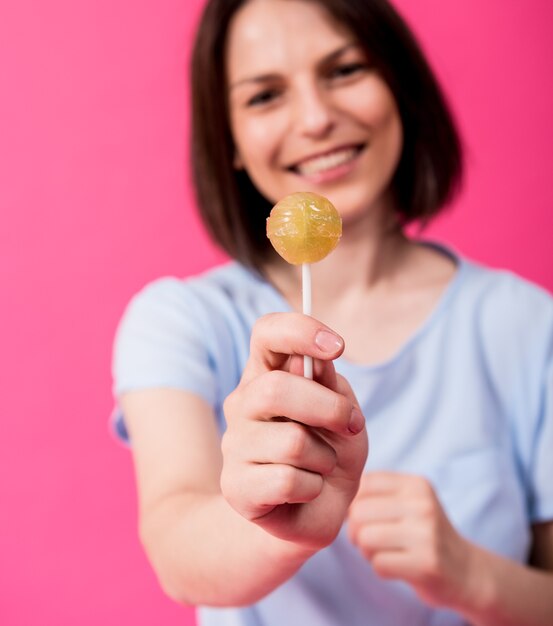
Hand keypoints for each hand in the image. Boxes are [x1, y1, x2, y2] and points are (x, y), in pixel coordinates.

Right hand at [221, 313, 367, 550]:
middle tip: (351, 424)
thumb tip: (316, 361)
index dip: (300, 331)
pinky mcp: (235, 486)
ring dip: (324, 457)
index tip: (338, 347)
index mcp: (267, 373)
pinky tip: (305, 489)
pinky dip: (313, 487)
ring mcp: (234, 444)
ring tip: (320, 466)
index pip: (267, 333)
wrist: (316, 510)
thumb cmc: (330, 452)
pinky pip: (287, 480)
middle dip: (328, 409)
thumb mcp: (344, 415)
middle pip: (276, 388)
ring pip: (291, 441)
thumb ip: (331, 387)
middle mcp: (243, 402)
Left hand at [348, 472, 476, 609]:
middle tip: (371, 540)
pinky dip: (380, 568)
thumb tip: (339, 496)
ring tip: (384, 552)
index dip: (355, 504)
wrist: (467, 572)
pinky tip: (398, 566)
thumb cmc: (425, 534)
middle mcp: (422, 505)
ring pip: (365, 538)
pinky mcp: (426, 565)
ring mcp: (426, 534)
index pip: (364, 484)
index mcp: (416, 484)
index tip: (366, 518)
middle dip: (357, 531)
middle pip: (359, 512)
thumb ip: (379, 492)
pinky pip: (378, 564)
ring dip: (367, 551)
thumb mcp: (411, 502)